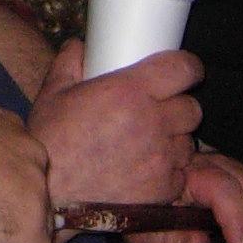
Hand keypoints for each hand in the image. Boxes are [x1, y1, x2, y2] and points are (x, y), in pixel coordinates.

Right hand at [27, 42, 201, 210]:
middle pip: (192, 107)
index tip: (183, 72)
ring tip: (149, 144)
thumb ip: (70, 62)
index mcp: (129, 91)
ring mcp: (162, 158)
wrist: (51, 195)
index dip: (187, 68)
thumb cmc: (50, 141)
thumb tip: (82, 47)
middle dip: (178, 107)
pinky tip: (146, 169)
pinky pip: (182, 172)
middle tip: (157, 113)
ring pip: (188, 142)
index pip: (184, 69)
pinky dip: (170, 170)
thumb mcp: (53, 93)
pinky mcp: (164, 189)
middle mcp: (153, 122)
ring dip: (174, 140)